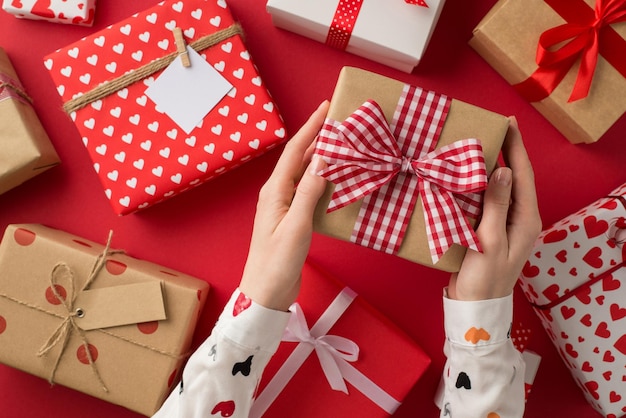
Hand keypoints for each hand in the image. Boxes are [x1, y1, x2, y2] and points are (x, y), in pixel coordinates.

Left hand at [239, 101, 328, 310]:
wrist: (266, 293)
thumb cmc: (277, 263)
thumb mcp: (296, 226)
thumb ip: (308, 192)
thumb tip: (322, 160)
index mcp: (275, 191)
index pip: (295, 151)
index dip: (311, 127)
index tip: (326, 108)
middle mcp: (278, 194)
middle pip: (299, 158)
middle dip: (317, 137)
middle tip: (339, 121)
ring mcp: (285, 206)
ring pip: (305, 174)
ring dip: (321, 157)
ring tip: (341, 143)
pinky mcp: (293, 219)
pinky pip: (309, 190)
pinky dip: (323, 179)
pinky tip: (336, 178)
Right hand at [447, 117, 541, 300]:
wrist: (474, 306)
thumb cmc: (484, 278)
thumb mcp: (491, 240)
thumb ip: (497, 205)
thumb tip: (503, 170)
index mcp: (526, 219)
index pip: (523, 174)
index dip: (517, 147)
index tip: (509, 122)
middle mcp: (519, 218)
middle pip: (515, 176)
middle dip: (506, 150)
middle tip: (490, 128)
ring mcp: (504, 223)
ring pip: (500, 186)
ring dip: (491, 165)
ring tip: (477, 144)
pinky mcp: (489, 228)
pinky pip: (487, 199)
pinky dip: (477, 183)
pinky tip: (465, 175)